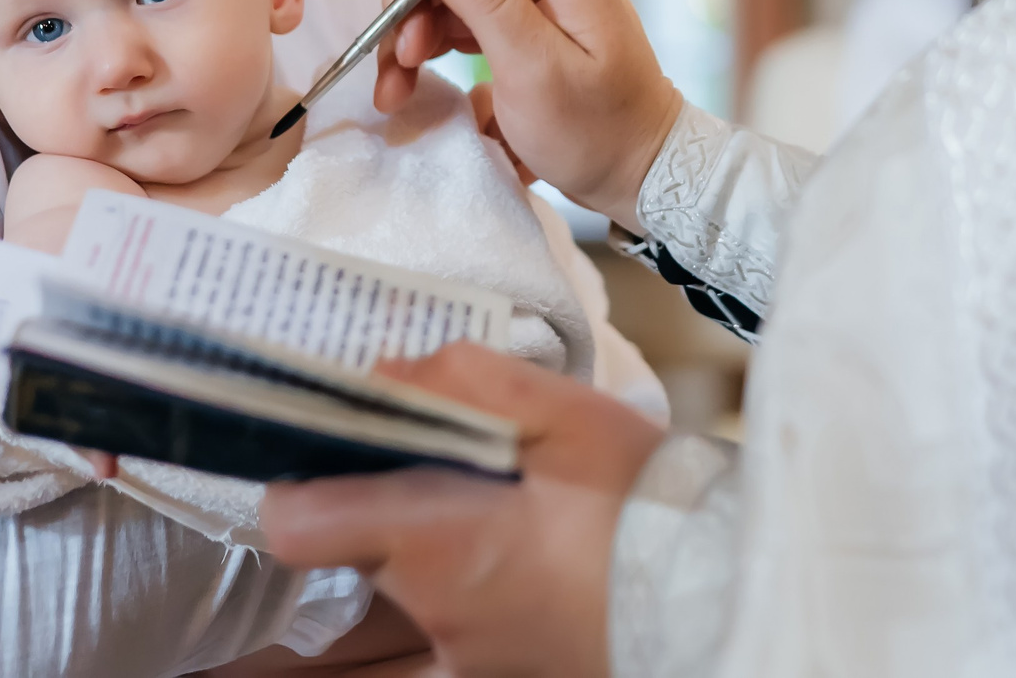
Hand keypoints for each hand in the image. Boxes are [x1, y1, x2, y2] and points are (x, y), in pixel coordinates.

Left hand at [260, 344, 665, 677]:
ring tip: (526, 500)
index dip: (300, 482)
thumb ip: (468, 380)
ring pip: (417, 580)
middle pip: (364, 545)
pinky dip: (484, 576)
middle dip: (401, 496)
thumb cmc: (645, 504)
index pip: (296, 525)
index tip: (342, 446)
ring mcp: (466, 653)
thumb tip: (387, 369)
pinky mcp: (500, 669)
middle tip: (474, 455)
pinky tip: (545, 547)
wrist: (719, 599)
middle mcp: (433, 608)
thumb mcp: (568, 414)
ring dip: (448, 536)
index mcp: (434, 539)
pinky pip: (463, 613)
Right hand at [375, 0, 681, 228]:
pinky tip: (408, 85)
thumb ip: (488, 2)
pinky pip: (460, 19)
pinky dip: (428, 46)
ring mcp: (533, 0)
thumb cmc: (597, 130)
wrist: (638, 175)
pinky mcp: (519, 31)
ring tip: (394, 87)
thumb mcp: (537, 71)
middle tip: (396, 52)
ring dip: (412, 27)